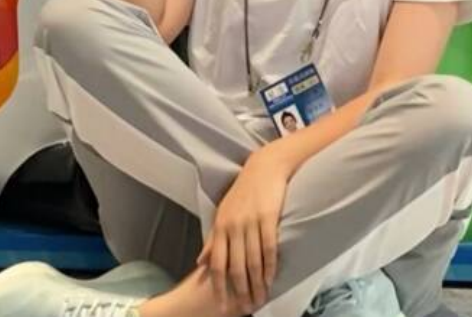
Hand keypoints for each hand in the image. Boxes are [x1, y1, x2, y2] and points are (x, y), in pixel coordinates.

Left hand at [197, 147, 290, 312]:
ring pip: (252, 261)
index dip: (218, 285)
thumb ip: (212, 239)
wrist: (264, 168)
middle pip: (235, 266)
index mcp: (220, 226)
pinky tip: (271, 279)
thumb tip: (200, 260)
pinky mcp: (268, 218)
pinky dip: (270, 266)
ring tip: (260, 298)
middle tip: (244, 307)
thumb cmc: (243, 192)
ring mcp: (250, 222)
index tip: (221, 303)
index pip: (216, 263)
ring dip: (256, 283)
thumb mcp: (222, 214)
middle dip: (239, 290)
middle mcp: (233, 226)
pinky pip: (268, 247)